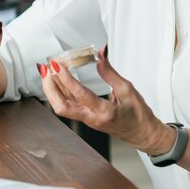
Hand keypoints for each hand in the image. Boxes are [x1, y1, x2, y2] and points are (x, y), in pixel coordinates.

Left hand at [40, 46, 174, 153]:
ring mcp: (88, 120)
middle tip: (47, 68)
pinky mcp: (86, 119)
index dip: (66, 79)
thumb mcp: (127, 89)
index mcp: (104, 112)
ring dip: (52, 90)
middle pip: (62, 106)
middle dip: (50, 87)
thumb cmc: (138, 115)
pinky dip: (60, 93)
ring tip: (48, 72)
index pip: (79, 94)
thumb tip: (101, 54)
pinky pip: (69, 107)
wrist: (142, 134)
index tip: (58, 65)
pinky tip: (58, 82)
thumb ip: (110, 72)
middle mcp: (92, 119)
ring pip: (62, 107)